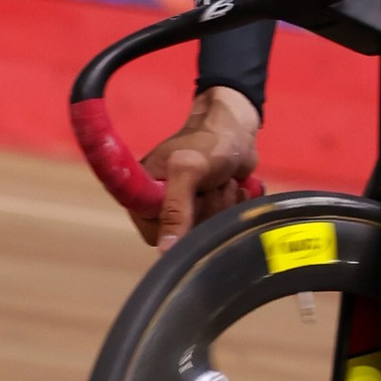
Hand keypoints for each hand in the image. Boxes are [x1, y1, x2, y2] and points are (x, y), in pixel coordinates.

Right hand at [143, 85, 260, 246]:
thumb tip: (164, 251)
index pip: (154, 234)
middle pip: (185, 236)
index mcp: (143, 196)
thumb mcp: (187, 171)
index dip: (178, 223)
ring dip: (222, 206)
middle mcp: (160, 206)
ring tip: (223, 181)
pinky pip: (222, 224)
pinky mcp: (208, 209)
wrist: (238, 130)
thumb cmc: (208, 143)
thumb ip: (175, 210)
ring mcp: (186, 209)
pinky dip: (232, 207)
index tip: (193, 198)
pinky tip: (232, 188)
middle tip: (212, 184)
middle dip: (206, 210)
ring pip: (206, 231)